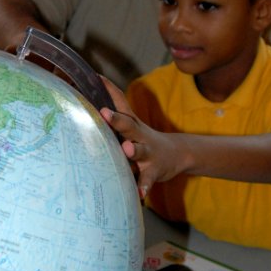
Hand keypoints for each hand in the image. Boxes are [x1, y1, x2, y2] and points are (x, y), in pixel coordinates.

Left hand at [100, 78, 182, 197]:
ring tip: (126, 149)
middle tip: (104, 112)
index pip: (120, 102)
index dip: (109, 90)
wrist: (178, 154)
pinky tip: (139, 193)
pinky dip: (144, 186)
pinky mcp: (154, 170)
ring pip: (140, 150)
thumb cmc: (144, 138)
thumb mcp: (131, 123)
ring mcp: (148, 153)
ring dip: (133, 150)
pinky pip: (148, 179)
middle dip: (116, 119)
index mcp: (132, 123)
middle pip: (128, 125)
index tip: (96, 77)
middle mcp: (140, 135)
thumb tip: (92, 93)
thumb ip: (115, 112)